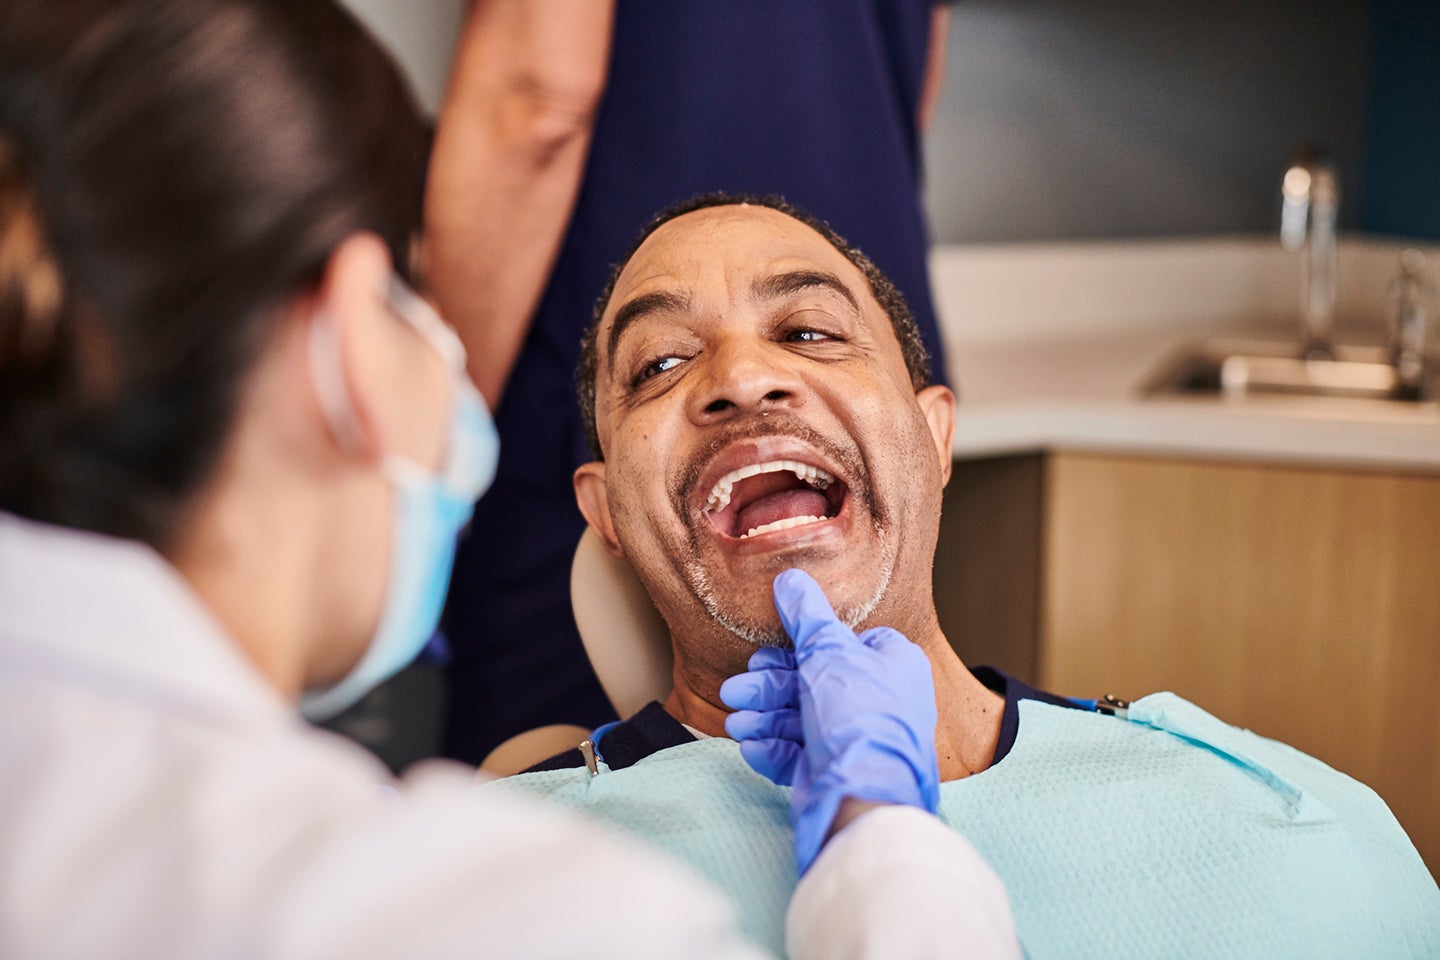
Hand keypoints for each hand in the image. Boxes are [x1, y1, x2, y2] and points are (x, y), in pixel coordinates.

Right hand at [720, 569, 939, 873]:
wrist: (864, 795)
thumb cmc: (858, 714)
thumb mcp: (829, 650)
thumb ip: (806, 616)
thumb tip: (790, 579)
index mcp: (890, 664)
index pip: (844, 643)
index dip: (803, 645)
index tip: (767, 650)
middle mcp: (877, 700)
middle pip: (811, 682)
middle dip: (768, 687)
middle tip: (736, 689)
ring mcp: (856, 739)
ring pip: (799, 718)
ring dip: (763, 717)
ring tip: (735, 722)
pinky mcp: (836, 770)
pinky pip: (799, 752)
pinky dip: (772, 748)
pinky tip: (751, 746)